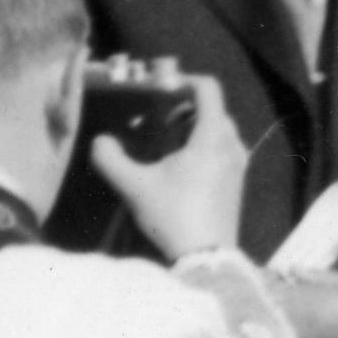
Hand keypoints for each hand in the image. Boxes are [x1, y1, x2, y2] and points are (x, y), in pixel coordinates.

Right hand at [84, 60, 250, 261]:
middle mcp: (232, 144)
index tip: (160, 88)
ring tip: (164, 144)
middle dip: (183, 108)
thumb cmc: (173, 215)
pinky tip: (179, 166)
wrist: (206, 256)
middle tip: (156, 121)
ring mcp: (238, 162)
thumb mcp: (135, 186)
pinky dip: (202, 145)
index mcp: (213, 137)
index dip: (184, 81)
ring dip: (192, 127)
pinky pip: (222, 148)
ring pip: (218, 129)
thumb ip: (111, 159)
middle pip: (212, 109)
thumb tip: (99, 141)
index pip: (208, 89)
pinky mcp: (237, 179)